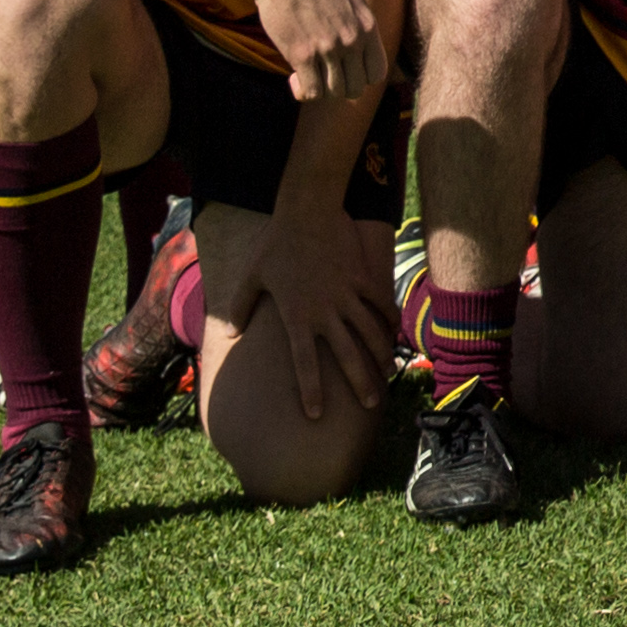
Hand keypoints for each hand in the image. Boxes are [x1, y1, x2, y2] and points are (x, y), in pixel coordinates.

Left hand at [241, 197, 400, 421]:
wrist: (307, 211)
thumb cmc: (275, 245)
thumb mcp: (252, 277)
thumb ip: (240, 308)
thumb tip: (231, 333)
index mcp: (297, 316)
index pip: (304, 363)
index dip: (311, 390)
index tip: (315, 415)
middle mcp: (325, 311)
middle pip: (346, 355)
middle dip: (360, 383)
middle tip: (370, 406)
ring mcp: (346, 294)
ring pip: (370, 332)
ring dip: (381, 355)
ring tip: (388, 374)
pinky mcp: (361, 278)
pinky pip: (379, 303)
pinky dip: (389, 319)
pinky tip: (395, 334)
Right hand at [244, 0, 386, 103]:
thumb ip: (361, 22)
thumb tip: (366, 43)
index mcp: (367, 26)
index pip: (377, 73)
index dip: (361, 78)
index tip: (345, 71)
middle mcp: (352, 39)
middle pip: (355, 88)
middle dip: (338, 87)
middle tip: (323, 75)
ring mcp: (328, 48)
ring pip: (333, 93)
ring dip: (320, 90)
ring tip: (308, 75)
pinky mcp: (302, 54)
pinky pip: (311, 93)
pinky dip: (303, 92)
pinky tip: (295, 78)